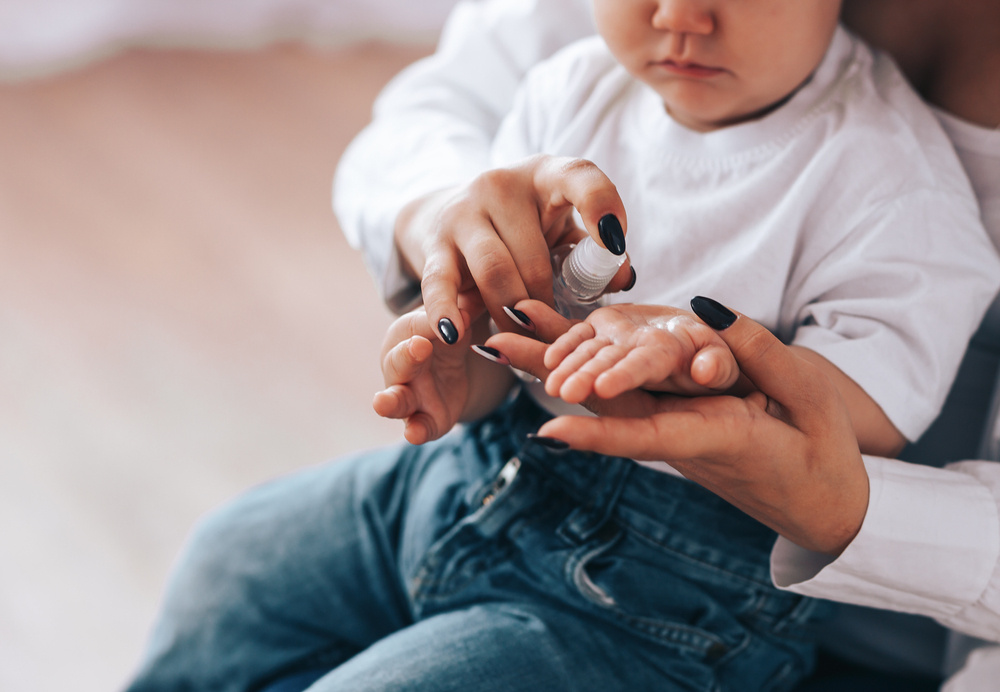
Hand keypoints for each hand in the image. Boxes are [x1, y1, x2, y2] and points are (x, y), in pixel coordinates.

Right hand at [373, 307, 473, 444]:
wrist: (453, 365)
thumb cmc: (444, 335)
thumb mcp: (454, 322)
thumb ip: (460, 318)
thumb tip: (466, 314)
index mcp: (406, 333)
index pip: (416, 325)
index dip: (428, 322)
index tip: (448, 321)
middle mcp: (401, 365)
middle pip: (398, 361)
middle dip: (407, 356)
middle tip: (420, 346)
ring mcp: (409, 395)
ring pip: (396, 400)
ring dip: (389, 402)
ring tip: (381, 403)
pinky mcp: (425, 419)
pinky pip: (418, 427)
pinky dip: (415, 431)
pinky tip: (414, 435)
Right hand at [394, 154, 634, 343]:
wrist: (450, 214)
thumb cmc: (524, 228)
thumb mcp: (562, 232)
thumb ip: (594, 255)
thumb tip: (624, 278)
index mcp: (545, 176)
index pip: (578, 176)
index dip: (600, 206)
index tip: (614, 243)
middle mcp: (501, 185)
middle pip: (534, 256)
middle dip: (546, 304)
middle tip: (555, 333)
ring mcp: (463, 212)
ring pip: (495, 273)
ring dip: (512, 314)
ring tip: (522, 335)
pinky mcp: (435, 244)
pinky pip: (440, 283)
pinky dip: (447, 311)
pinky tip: (455, 333)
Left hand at [487, 299, 868, 555]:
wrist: (823, 502)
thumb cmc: (824, 455)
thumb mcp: (810, 401)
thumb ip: (761, 356)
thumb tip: (707, 309)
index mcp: (717, 439)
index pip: (649, 437)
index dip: (599, 434)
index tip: (548, 427)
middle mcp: (680, 438)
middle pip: (604, 409)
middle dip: (550, 377)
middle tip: (495, 343)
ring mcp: (673, 433)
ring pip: (604, 400)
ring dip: (554, 368)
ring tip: (504, 339)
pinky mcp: (674, 425)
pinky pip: (621, 397)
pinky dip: (585, 369)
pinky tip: (551, 353)